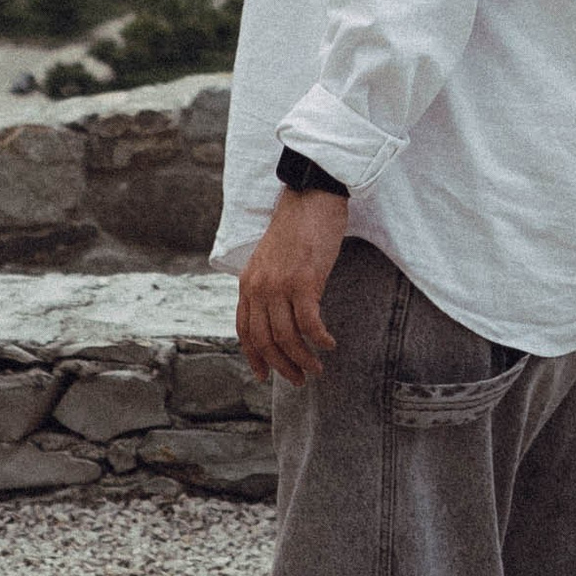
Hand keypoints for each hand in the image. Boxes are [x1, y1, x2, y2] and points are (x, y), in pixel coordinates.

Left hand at [236, 188, 349, 387]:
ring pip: (286, 337)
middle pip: (265, 341)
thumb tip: (277, 316)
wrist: (311, 196)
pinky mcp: (305, 280)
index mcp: (248, 283)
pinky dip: (320, 339)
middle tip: (299, 379)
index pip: (245, 331)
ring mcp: (280, 284)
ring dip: (302, 358)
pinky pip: (310, 323)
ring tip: (317, 368)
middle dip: (281, 366)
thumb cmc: (297, 226)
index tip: (264, 375)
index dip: (255, 357)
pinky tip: (330, 344)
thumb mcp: (270, 259)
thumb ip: (268, 285)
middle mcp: (259, 287)